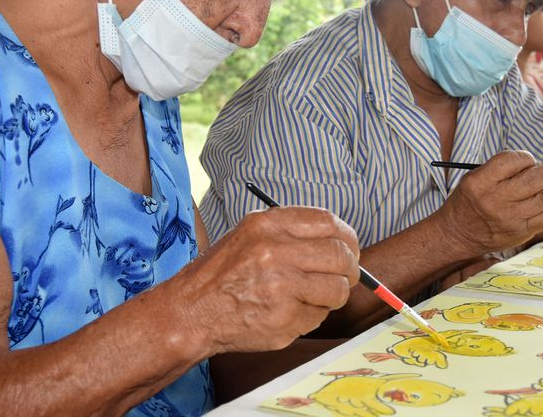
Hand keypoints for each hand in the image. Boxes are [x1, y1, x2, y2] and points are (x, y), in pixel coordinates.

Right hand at [181, 207, 359, 353]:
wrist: (192, 312)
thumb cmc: (224, 273)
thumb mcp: (251, 234)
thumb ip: (292, 232)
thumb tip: (341, 240)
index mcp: (268, 225)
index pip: (328, 222)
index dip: (347, 237)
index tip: (350, 248)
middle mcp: (275, 252)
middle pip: (340, 256)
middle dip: (351, 269)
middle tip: (347, 276)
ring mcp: (280, 288)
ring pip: (337, 289)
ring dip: (335, 295)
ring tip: (317, 296)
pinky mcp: (284, 319)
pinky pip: (319, 316)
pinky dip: (313, 315)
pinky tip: (292, 311)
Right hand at [436, 150, 542, 256]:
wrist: (459, 233)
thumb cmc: (470, 200)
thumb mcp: (474, 177)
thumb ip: (502, 168)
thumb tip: (537, 164)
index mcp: (481, 182)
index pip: (513, 160)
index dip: (526, 157)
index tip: (528, 160)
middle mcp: (496, 200)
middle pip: (534, 178)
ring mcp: (511, 218)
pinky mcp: (522, 232)